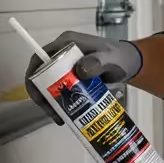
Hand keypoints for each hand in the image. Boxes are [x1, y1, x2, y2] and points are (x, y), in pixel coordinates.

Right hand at [24, 30, 142, 124]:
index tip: (38, 97)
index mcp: (66, 44)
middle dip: (43, 96)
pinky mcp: (72, 78)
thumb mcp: (111, 58)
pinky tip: (69, 115)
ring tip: (61, 119)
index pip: (40, 58)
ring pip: (50, 85)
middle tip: (54, 114)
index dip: (33, 77)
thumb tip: (79, 70)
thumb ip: (98, 62)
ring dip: (52, 103)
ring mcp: (66, 66)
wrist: (130, 63)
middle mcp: (62, 54)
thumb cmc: (121, 57)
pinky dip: (62, 103)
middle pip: (42, 75)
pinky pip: (61, 91)